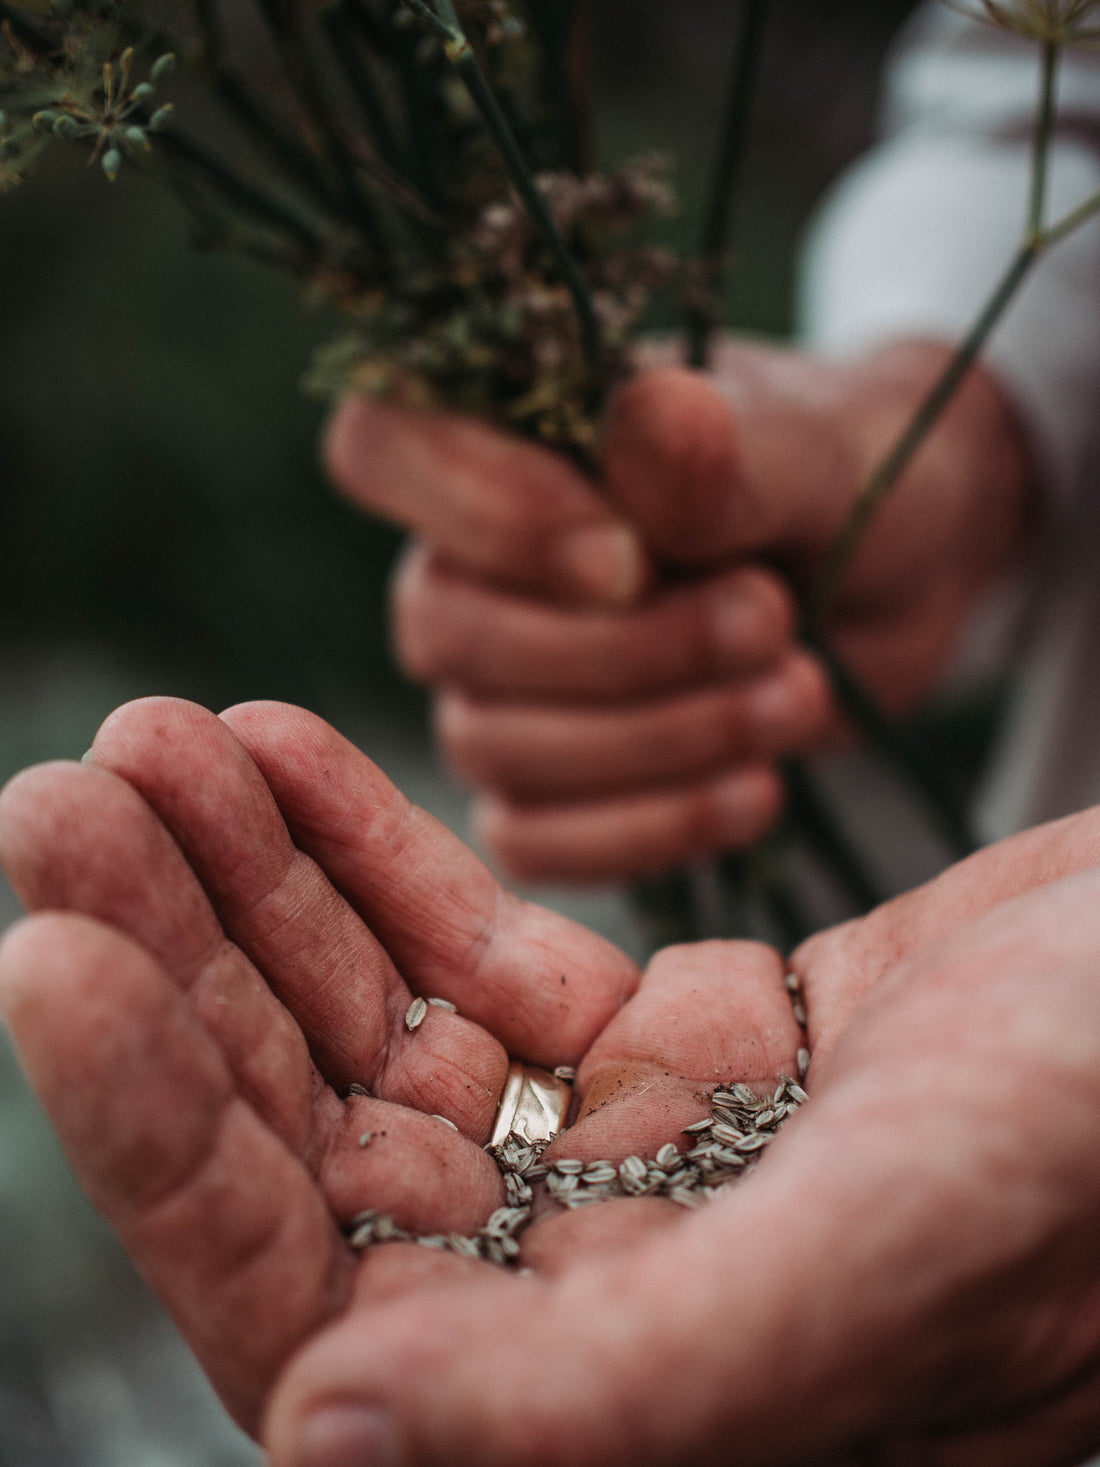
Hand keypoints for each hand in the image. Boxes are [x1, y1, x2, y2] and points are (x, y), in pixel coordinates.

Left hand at [7, 703, 1099, 1465]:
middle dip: (174, 963)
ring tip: (148, 742)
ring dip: (253, 881)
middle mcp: (588, 1293)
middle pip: (310, 1133)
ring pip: (374, 1021)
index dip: (165, 1138)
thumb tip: (330, 1437)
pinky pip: (475, 946)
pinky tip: (278, 746)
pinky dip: (374, 846)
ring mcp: (618, 1160)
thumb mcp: (914, 1236)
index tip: (51, 956)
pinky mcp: (663, 1044)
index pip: (312, 1292)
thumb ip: (648, 1377)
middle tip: (58, 798)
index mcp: (621, 1396)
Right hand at [325, 338, 1033, 881]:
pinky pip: (533, 839)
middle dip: (624, 652)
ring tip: (797, 694)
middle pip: (444, 629)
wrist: (904, 571)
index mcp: (506, 436)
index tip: (630, 554)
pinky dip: (650, 829)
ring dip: (660, 740)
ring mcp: (502, 683)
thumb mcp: (811, 443)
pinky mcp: (552, 786)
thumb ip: (724, 446)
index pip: (379, 447)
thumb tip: (646, 432)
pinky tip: (757, 789)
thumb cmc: (840, 470)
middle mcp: (476, 561)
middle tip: (768, 619)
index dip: (485, 513)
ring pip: (491, 746)